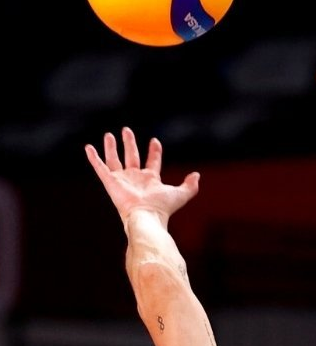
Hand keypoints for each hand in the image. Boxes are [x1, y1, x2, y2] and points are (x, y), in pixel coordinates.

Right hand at [85, 128, 199, 227]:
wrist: (146, 215)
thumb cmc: (163, 207)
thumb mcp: (181, 194)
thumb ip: (191, 185)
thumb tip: (197, 175)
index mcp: (151, 180)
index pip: (152, 162)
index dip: (154, 151)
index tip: (154, 141)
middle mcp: (135, 178)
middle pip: (132, 156)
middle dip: (129, 143)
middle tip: (127, 130)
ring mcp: (122, 179)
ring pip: (114, 159)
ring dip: (112, 147)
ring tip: (109, 134)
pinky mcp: (110, 182)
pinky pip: (100, 167)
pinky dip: (93, 157)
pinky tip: (88, 147)